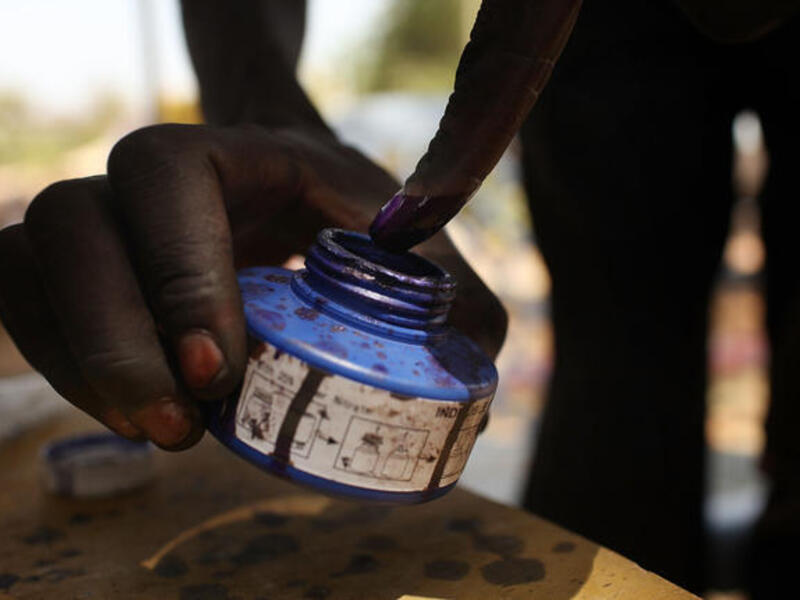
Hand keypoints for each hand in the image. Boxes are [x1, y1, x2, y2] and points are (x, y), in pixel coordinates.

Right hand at [0, 123, 505, 449]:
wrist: (292, 197)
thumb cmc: (350, 214)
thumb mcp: (409, 236)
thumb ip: (453, 292)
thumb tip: (465, 356)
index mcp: (232, 152)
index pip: (168, 177)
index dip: (179, 268)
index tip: (220, 366)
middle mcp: (148, 181)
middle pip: (75, 227)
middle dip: (116, 337)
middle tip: (181, 426)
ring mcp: (104, 223)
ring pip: (34, 267)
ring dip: (81, 361)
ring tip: (156, 430)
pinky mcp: (81, 273)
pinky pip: (27, 307)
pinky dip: (63, 367)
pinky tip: (126, 413)